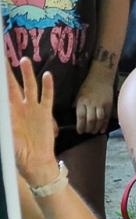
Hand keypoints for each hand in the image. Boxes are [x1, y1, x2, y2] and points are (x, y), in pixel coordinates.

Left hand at [8, 58, 57, 186]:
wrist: (36, 162)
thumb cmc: (17, 153)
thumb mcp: (7, 139)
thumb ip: (5, 127)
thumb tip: (4, 113)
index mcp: (7, 114)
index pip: (1, 94)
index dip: (0, 82)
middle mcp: (18, 108)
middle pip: (11, 86)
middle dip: (7, 73)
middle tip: (3, 57)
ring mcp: (32, 109)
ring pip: (29, 87)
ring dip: (27, 74)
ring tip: (24, 60)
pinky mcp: (45, 114)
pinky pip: (47, 97)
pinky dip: (47, 87)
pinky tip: (47, 75)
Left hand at [73, 66, 112, 134]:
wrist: (100, 77)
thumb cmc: (88, 85)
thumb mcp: (79, 95)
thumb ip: (78, 106)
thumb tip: (77, 117)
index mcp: (82, 101)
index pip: (81, 117)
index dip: (80, 126)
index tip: (80, 131)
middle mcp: (91, 103)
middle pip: (90, 120)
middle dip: (89, 128)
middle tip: (87, 132)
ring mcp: (101, 104)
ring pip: (99, 119)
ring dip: (96, 127)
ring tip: (94, 131)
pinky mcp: (108, 104)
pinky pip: (106, 117)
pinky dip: (104, 124)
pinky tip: (102, 129)